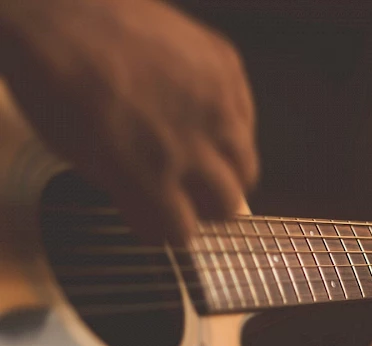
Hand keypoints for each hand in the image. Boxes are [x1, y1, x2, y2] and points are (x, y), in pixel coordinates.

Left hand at [1, 0, 257, 242]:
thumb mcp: (83, 160)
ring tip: (204, 158)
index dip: (173, 230)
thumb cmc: (59, 86)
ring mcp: (217, 103)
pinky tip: (206, 119)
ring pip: (247, 166)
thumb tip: (158, 218)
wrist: (64, 10)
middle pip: (228, 205)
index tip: (168, 222)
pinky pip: (247, 119)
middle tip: (192, 195)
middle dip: (208, 208)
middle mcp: (194, 143)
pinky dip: (231, 131)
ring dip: (227, 173)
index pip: (182, 232)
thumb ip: (130, 196)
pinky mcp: (227, 68)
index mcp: (150, 174)